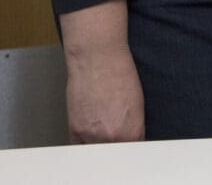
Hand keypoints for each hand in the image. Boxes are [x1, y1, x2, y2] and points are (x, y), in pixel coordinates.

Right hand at [60, 0, 144, 143]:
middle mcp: (113, 137)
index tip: (131, 149)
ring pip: (97, 154)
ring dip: (100, 148)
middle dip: (117, 150)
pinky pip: (78, 150)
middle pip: (115, 155)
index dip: (132, 151)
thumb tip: (131, 141)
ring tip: (103, 135)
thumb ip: (132, 127)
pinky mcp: (74, 130)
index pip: (134, 152)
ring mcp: (92, 136)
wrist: (98, 57)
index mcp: (133, 130)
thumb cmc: (120, 72)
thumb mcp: (137, 103)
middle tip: (116, 140)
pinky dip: (84, 147)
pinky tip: (88, 141)